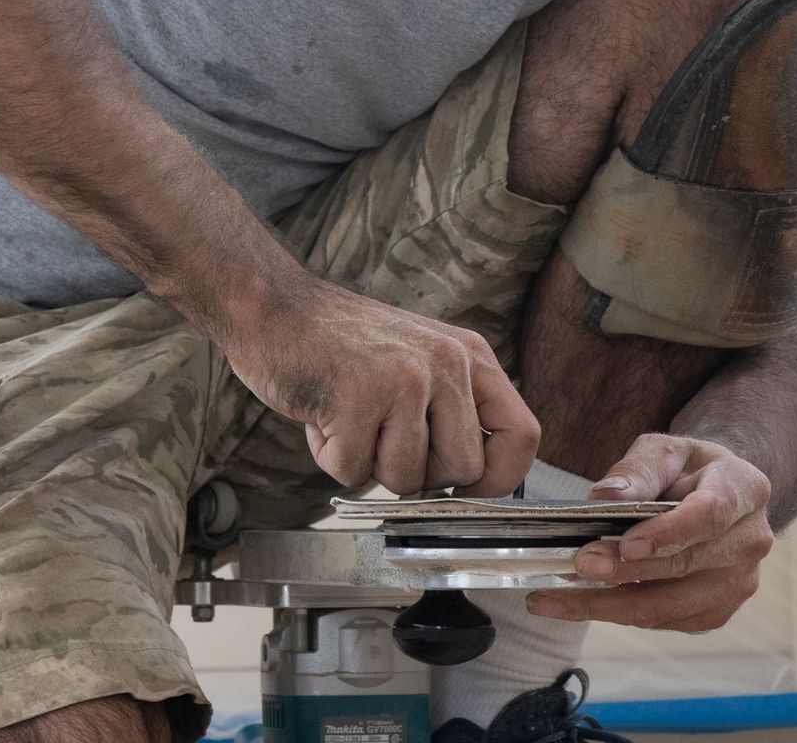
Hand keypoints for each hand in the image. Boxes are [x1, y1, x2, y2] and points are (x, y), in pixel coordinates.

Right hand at [223, 273, 539, 495]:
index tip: (468, 490)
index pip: (522, 435)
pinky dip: (330, 457)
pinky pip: (353, 473)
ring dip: (368, 464)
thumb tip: (476, 478)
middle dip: (419, 475)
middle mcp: (446, 364)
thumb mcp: (418, 357)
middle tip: (382, 440)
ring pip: (407, 480)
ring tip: (347, 419)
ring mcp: (404, 380)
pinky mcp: (357, 398)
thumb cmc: (340, 342)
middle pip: (464, 470)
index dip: (500, 478)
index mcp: (469, 354)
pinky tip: (322, 416)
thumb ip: (452, 406)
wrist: (273, 306)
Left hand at [526, 433, 772, 632]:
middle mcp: (750, 540)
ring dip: (611, 603)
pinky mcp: (716, 611)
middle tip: (577, 565)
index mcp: (744, 489)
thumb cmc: (687, 469)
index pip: (709, 514)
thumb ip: (638, 469)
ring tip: (559, 595)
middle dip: (625, 570)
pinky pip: (664, 621)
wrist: (717, 495)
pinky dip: (619, 614)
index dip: (668, 533)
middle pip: (684, 565)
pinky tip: (581, 602)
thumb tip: (606, 496)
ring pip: (669, 605)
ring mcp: (737, 582)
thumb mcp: (664, 450)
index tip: (626, 543)